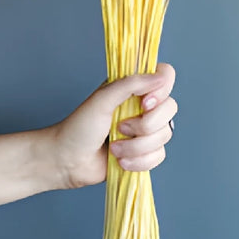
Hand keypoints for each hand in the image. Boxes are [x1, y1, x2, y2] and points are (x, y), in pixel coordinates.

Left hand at [52, 63, 177, 188]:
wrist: (68, 161)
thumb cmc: (79, 127)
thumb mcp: (102, 99)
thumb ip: (130, 84)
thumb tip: (159, 77)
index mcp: (133, 88)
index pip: (165, 76)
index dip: (161, 91)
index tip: (144, 103)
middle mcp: (143, 107)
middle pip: (171, 109)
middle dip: (145, 125)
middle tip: (119, 128)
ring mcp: (146, 130)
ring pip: (164, 135)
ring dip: (137, 146)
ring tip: (115, 148)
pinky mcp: (145, 153)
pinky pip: (159, 156)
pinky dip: (138, 161)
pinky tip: (121, 161)